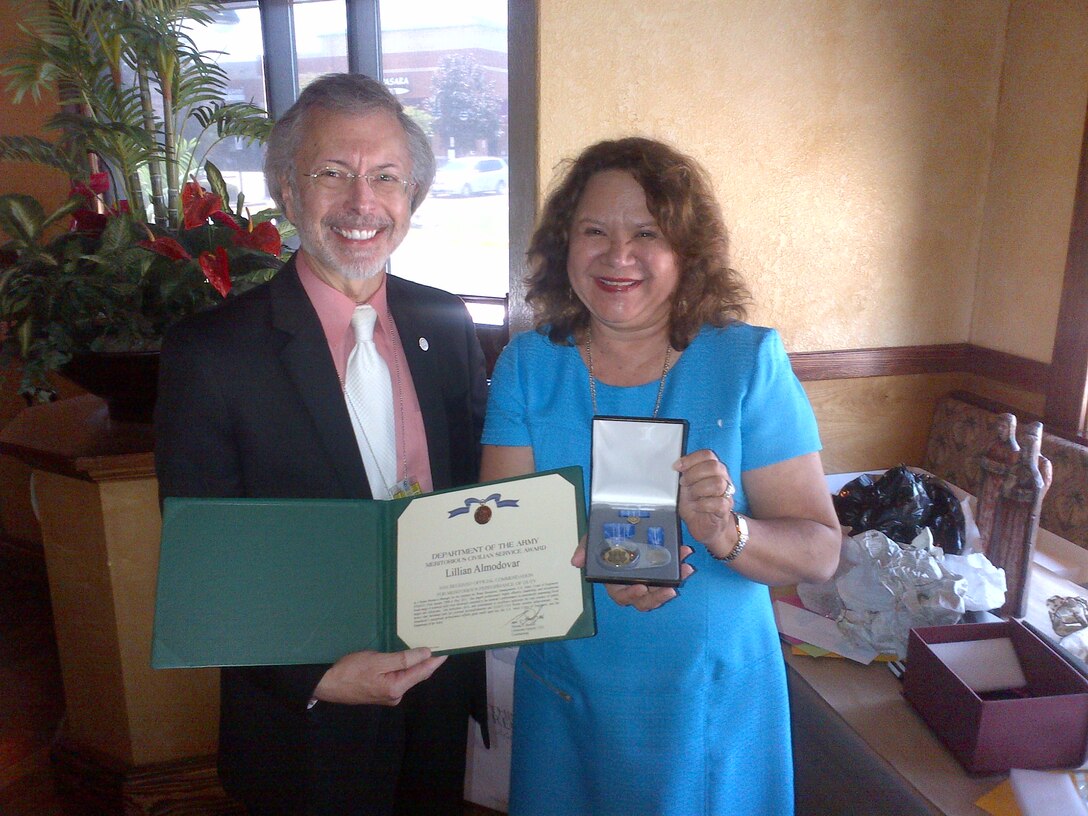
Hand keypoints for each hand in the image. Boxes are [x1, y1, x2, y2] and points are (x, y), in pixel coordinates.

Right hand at [313, 647, 446, 705]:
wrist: (326, 685)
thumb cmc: (350, 671)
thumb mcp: (378, 661)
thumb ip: (403, 659)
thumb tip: (426, 654)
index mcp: (397, 688)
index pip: (423, 671)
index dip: (436, 659)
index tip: (449, 648)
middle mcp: (396, 694)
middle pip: (417, 674)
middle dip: (428, 660)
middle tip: (439, 643)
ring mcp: (388, 694)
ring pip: (407, 675)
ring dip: (416, 662)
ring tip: (427, 647)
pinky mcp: (381, 691)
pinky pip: (398, 677)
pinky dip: (404, 666)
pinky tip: (407, 657)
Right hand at [572, 538, 694, 611]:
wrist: (622, 516)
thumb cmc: (606, 534)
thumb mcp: (594, 538)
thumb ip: (585, 548)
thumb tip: (576, 562)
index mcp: (615, 580)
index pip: (622, 595)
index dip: (631, 595)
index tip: (641, 588)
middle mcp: (632, 582)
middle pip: (643, 600)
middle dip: (657, 597)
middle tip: (670, 589)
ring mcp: (648, 576)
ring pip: (660, 590)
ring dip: (673, 583)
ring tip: (685, 571)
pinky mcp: (662, 567)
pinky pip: (671, 573)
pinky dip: (680, 568)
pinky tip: (686, 556)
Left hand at [675, 449, 736, 549]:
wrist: (706, 527)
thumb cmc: (696, 505)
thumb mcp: (687, 487)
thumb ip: (685, 475)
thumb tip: (676, 465)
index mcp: (713, 470)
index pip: (708, 455)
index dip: (691, 459)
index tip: (677, 467)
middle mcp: (723, 479)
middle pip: (714, 466)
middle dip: (694, 474)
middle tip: (684, 483)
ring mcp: (726, 494)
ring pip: (718, 483)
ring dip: (699, 489)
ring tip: (692, 496)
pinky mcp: (725, 509)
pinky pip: (719, 502)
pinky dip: (703, 504)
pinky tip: (697, 507)